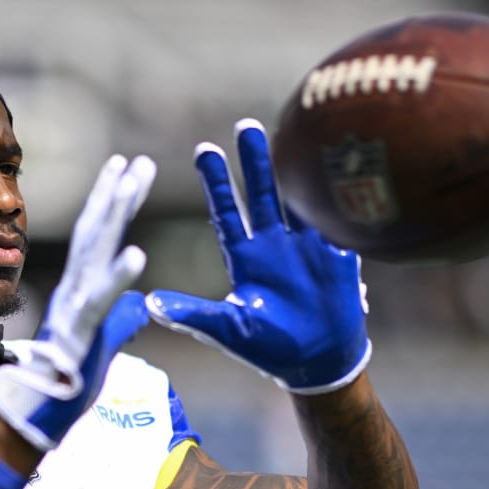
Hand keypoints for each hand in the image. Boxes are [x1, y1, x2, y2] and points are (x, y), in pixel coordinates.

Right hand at [0, 154, 154, 451]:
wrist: (35, 419)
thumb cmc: (68, 386)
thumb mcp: (104, 345)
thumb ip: (122, 321)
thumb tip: (143, 306)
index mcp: (80, 291)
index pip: (99, 238)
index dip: (114, 202)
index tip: (130, 170)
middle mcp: (74, 290)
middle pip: (96, 231)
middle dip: (116, 193)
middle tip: (136, 160)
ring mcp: (74, 307)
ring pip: (95, 252)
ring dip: (114, 214)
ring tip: (133, 181)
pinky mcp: (78, 331)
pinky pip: (100, 300)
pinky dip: (118, 276)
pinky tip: (138, 253)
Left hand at [146, 119, 369, 393]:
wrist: (318, 363)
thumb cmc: (269, 348)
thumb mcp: (227, 330)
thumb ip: (193, 315)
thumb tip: (151, 303)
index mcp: (245, 258)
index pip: (226, 212)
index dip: (216, 182)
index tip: (204, 148)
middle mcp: (273, 245)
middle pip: (261, 193)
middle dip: (254, 160)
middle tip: (246, 125)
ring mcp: (306, 246)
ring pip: (298, 197)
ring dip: (295, 169)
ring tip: (294, 132)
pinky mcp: (337, 254)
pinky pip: (335, 218)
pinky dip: (334, 194)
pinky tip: (333, 164)